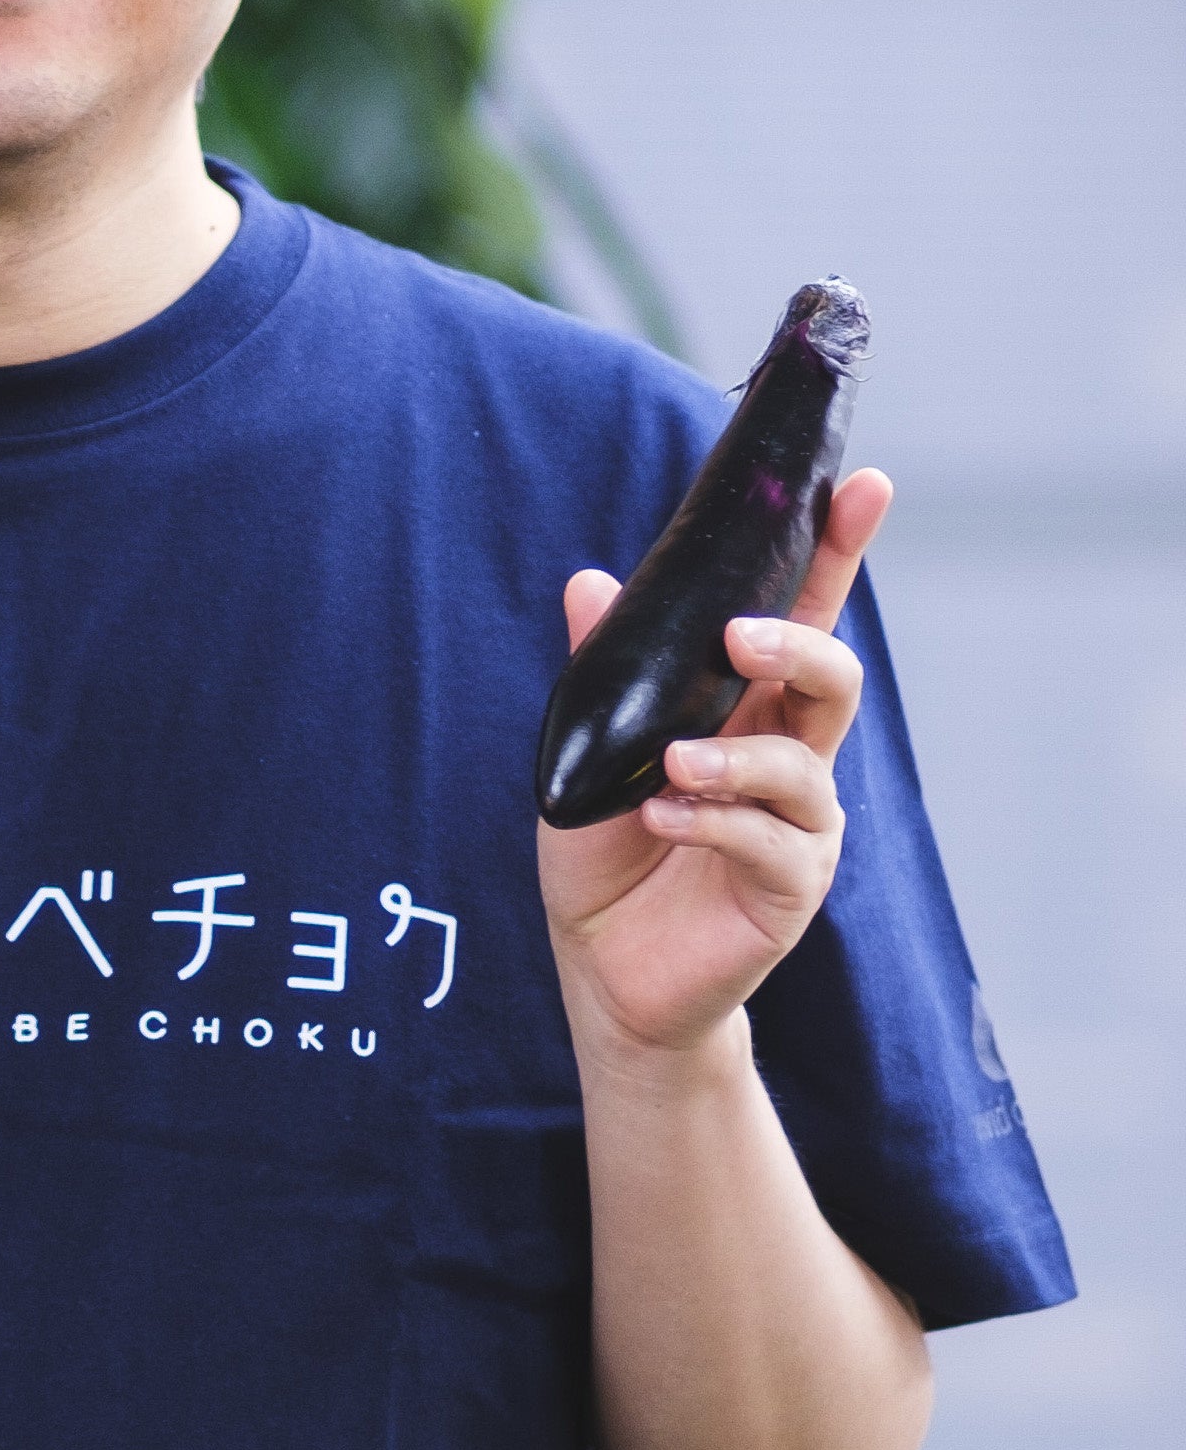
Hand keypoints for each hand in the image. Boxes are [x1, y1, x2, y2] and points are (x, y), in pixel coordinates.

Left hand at [539, 468, 893, 1062]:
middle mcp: (787, 756)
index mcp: (744, 706)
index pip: (802, 616)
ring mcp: (798, 824)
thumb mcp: (586, 748)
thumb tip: (592, 582)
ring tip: (670, 765)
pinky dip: (710, 822)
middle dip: (797, 644)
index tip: (863, 485)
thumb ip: (602, 670)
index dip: (835, 552)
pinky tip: (660, 817)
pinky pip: (769, 842)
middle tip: (738, 636)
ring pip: (803, 766)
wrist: (600, 964)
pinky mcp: (788, 887)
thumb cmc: (604, 847)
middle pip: (832, 677)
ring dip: (735, 757)